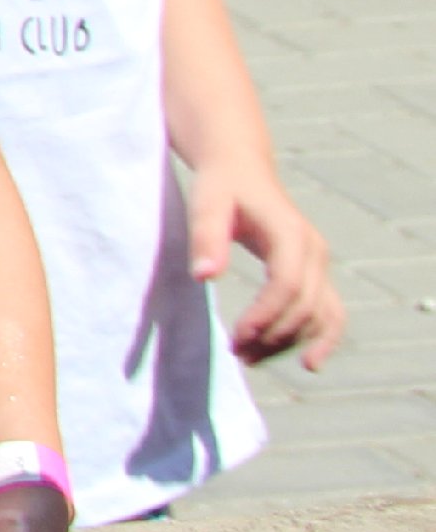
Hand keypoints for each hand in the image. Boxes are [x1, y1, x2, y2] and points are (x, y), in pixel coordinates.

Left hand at [189, 160, 343, 369]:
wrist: (241, 168)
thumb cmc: (220, 185)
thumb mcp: (206, 204)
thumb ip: (206, 237)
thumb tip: (203, 277)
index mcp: (290, 233)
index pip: (287, 284)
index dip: (266, 314)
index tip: (238, 336)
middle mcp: (313, 251)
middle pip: (304, 306)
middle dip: (272, 334)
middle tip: (236, 352)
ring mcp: (319, 264)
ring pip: (319, 315)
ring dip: (289, 342)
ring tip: (250, 359)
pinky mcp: (315, 273)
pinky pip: (329, 312)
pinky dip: (323, 338)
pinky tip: (309, 363)